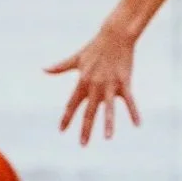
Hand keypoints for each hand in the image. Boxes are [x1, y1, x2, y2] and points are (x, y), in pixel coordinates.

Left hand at [45, 25, 141, 144]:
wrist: (114, 36)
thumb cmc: (95, 47)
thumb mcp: (77, 58)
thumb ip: (61, 67)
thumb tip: (43, 69)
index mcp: (82, 81)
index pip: (72, 104)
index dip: (66, 118)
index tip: (62, 130)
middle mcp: (94, 86)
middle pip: (89, 112)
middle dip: (85, 129)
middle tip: (83, 144)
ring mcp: (110, 85)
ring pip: (108, 109)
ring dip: (108, 125)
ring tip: (107, 138)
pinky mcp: (124, 83)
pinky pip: (130, 101)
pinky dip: (133, 112)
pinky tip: (138, 124)